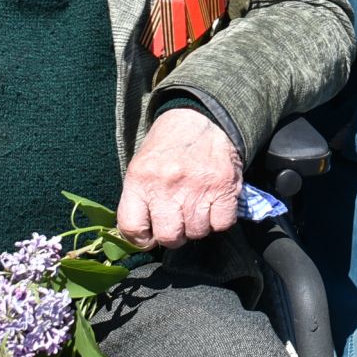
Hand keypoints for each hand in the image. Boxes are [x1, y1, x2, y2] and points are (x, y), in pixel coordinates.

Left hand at [116, 108, 243, 248]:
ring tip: (197, 208)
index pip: (132, 228)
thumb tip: (143, 235)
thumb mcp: (142, 164)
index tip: (150, 235)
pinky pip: (221, 223)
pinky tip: (214, 205)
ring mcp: (197, 187)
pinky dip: (219, 220)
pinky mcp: (224, 186)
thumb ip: (139, 198)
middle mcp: (167, 185)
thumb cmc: (169, 145)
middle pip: (169, 236)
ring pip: (197, 232)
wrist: (203, 116)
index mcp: (140, 178)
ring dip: (197, 226)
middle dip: (174, 236)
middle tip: (178, 223)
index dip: (141, 239)